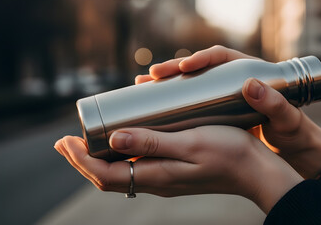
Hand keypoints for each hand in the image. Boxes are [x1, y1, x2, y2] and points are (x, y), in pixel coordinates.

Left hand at [54, 126, 302, 213]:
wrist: (255, 170)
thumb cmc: (229, 153)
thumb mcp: (190, 144)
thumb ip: (153, 143)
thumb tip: (114, 139)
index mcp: (157, 176)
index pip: (105, 175)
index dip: (81, 160)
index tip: (65, 141)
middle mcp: (157, 181)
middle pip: (108, 177)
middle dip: (83, 160)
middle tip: (66, 142)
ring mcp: (165, 178)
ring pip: (121, 173)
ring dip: (99, 158)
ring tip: (86, 141)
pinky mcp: (174, 172)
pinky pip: (137, 167)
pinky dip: (121, 155)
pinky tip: (122, 141)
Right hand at [136, 45, 320, 178]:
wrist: (295, 152)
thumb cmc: (294, 132)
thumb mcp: (288, 119)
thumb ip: (275, 104)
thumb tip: (251, 85)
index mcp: (250, 73)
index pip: (221, 57)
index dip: (201, 58)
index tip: (186, 66)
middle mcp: (232, 82)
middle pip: (198, 68)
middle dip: (173, 69)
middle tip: (152, 75)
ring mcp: (221, 98)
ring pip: (190, 84)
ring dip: (167, 83)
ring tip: (143, 86)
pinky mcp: (214, 114)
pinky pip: (190, 102)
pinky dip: (172, 101)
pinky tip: (154, 105)